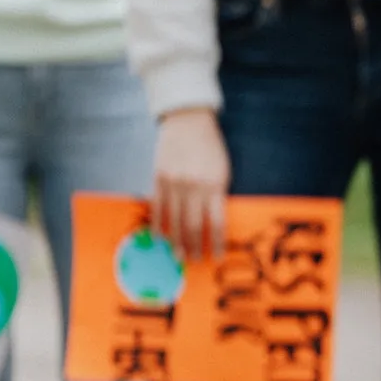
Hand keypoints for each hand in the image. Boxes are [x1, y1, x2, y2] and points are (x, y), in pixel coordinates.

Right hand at [152, 108, 228, 258]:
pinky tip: (160, 237)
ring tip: (178, 255)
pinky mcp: (158, 178)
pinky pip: (158, 207)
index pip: (217, 223)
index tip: (217, 257)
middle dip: (195, 247)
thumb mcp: (223, 170)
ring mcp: (174, 183)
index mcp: (215, 185)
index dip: (217, 243)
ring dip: (176, 241)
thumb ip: (218, 194)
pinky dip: (159, 224)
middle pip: (194, 226)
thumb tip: (215, 224)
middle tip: (194, 260)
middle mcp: (194, 186)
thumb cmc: (211, 148)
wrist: (188, 121)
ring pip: (174, 220)